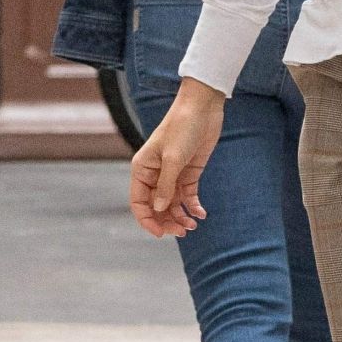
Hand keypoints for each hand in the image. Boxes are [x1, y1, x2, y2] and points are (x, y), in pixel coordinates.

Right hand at [129, 78, 225, 238]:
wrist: (203, 108)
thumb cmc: (182, 128)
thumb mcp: (173, 158)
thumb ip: (166, 186)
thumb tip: (160, 209)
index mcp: (142, 169)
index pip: (138, 202)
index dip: (147, 220)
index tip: (161, 234)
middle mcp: (154, 174)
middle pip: (156, 207)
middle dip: (167, 221)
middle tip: (183, 232)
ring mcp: (172, 174)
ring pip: (172, 204)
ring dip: (180, 217)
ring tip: (192, 226)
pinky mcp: (189, 172)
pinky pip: (187, 196)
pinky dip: (193, 207)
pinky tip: (201, 214)